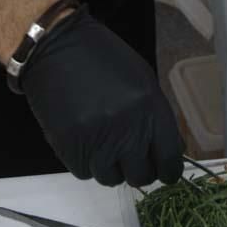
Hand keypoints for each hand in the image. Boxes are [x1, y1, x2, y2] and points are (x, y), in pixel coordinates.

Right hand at [20, 6, 183, 186]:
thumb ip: (156, 116)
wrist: (56, 48)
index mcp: (150, 108)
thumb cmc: (103, 58)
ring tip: (103, 141)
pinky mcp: (69, 148)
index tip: (164, 170)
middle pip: (142, 176)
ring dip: (111, 167)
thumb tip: (168, 149)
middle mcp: (126, 129)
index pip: (170, 161)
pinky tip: (84, 138)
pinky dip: (86, 162)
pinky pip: (84, 172)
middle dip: (139, 169)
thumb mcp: (142, 79)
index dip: (168, 170)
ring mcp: (96, 142)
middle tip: (131, 154)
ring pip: (112, 179)